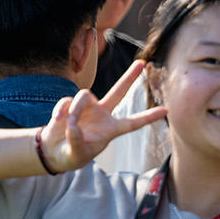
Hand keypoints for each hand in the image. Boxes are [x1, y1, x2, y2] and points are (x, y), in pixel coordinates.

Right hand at [37, 60, 166, 172]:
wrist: (53, 152)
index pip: (133, 123)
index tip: (166, 110)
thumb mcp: (76, 154)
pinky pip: (67, 101)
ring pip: (85, 95)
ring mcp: (86, 108)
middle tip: (142, 63)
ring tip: (69, 124)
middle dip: (129, 77)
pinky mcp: (69, 105)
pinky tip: (57, 120)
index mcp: (110, 130)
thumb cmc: (71, 155)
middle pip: (118, 92)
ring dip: (76, 109)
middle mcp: (102, 115)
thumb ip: (76, 142)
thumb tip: (73, 125)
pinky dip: (61, 110)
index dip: (148, 117)